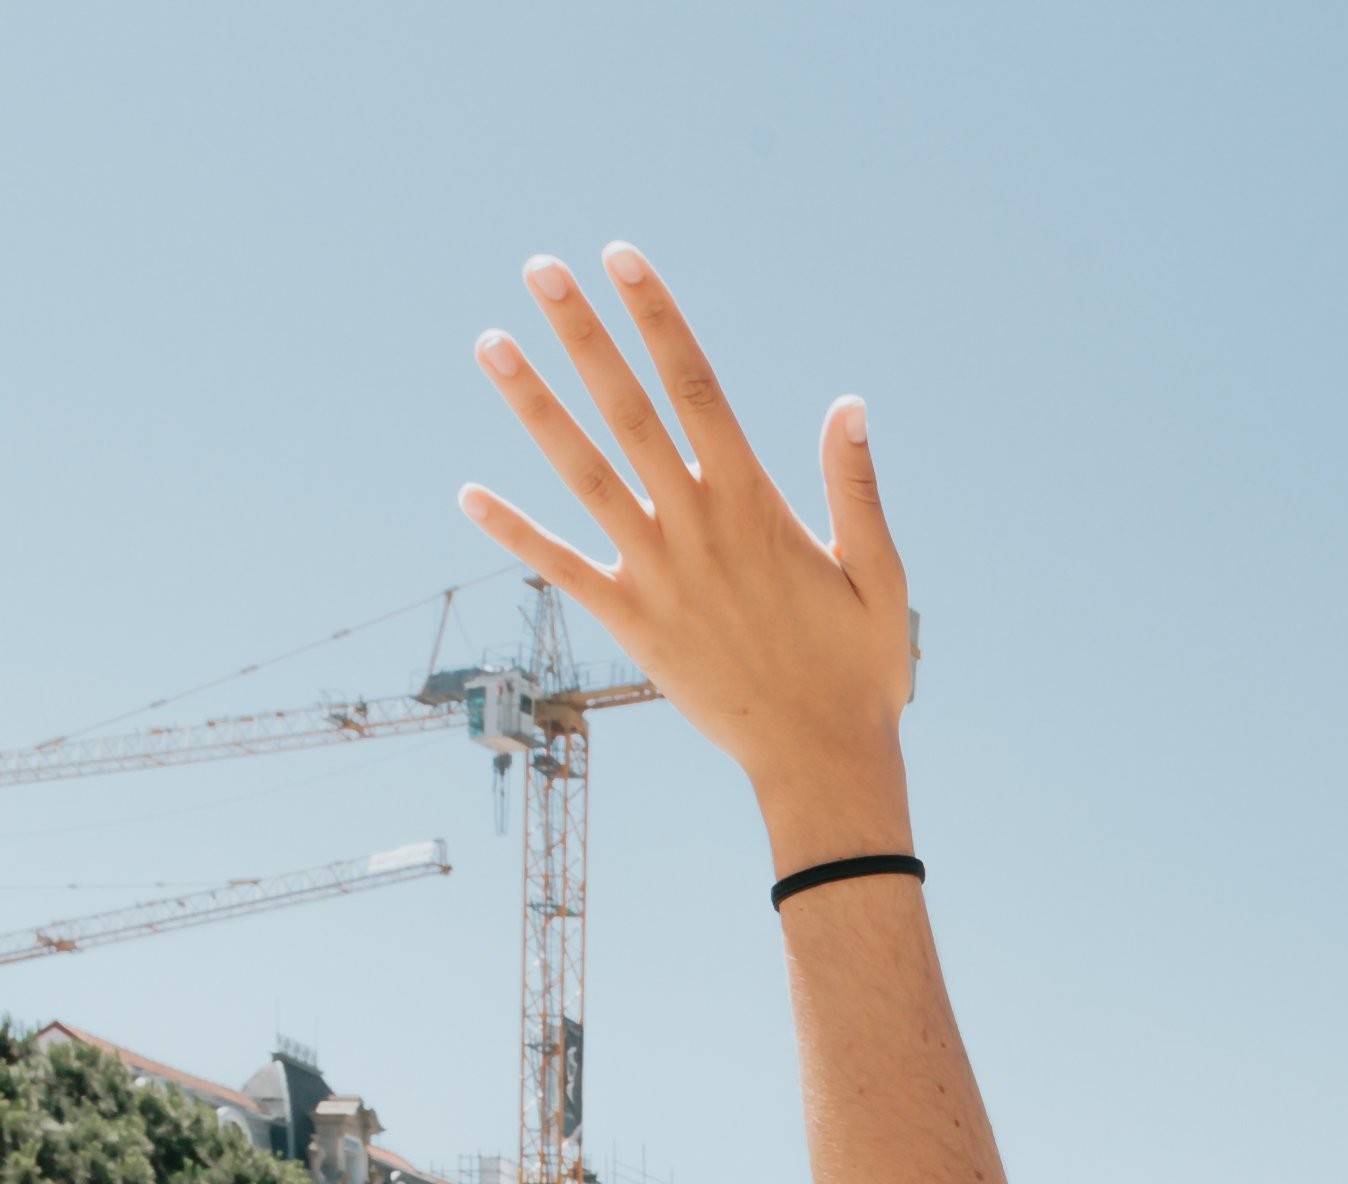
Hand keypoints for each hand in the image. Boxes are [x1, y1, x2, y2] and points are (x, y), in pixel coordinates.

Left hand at [459, 245, 913, 858]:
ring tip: (488, 341)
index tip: (622, 257)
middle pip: (628, 407)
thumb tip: (849, 405)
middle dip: (582, 333)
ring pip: (582, 472)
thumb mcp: (880, 574)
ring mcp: (656, 572)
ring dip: (532, 405)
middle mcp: (696, 525)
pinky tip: (467, 494)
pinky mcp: (631, 623)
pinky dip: (514, 532)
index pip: (697, 384)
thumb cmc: (859, 669)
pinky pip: (561, 569)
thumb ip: (857, 488)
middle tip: (540, 266)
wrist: (821, 762)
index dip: (657, 316)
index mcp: (755, 501)